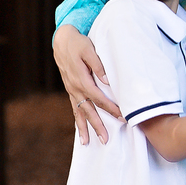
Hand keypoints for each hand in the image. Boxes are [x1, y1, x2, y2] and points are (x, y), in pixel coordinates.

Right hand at [53, 23, 120, 143]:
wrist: (62, 41)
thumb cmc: (78, 44)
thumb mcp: (89, 50)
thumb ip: (98, 65)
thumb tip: (107, 80)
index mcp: (81, 79)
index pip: (98, 98)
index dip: (110, 108)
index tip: (122, 116)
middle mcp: (75, 88)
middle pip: (88, 110)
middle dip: (97, 125)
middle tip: (105, 139)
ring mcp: (72, 91)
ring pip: (79, 112)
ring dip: (85, 128)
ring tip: (88, 143)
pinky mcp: (71, 91)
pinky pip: (74, 109)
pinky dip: (78, 122)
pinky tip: (81, 133)